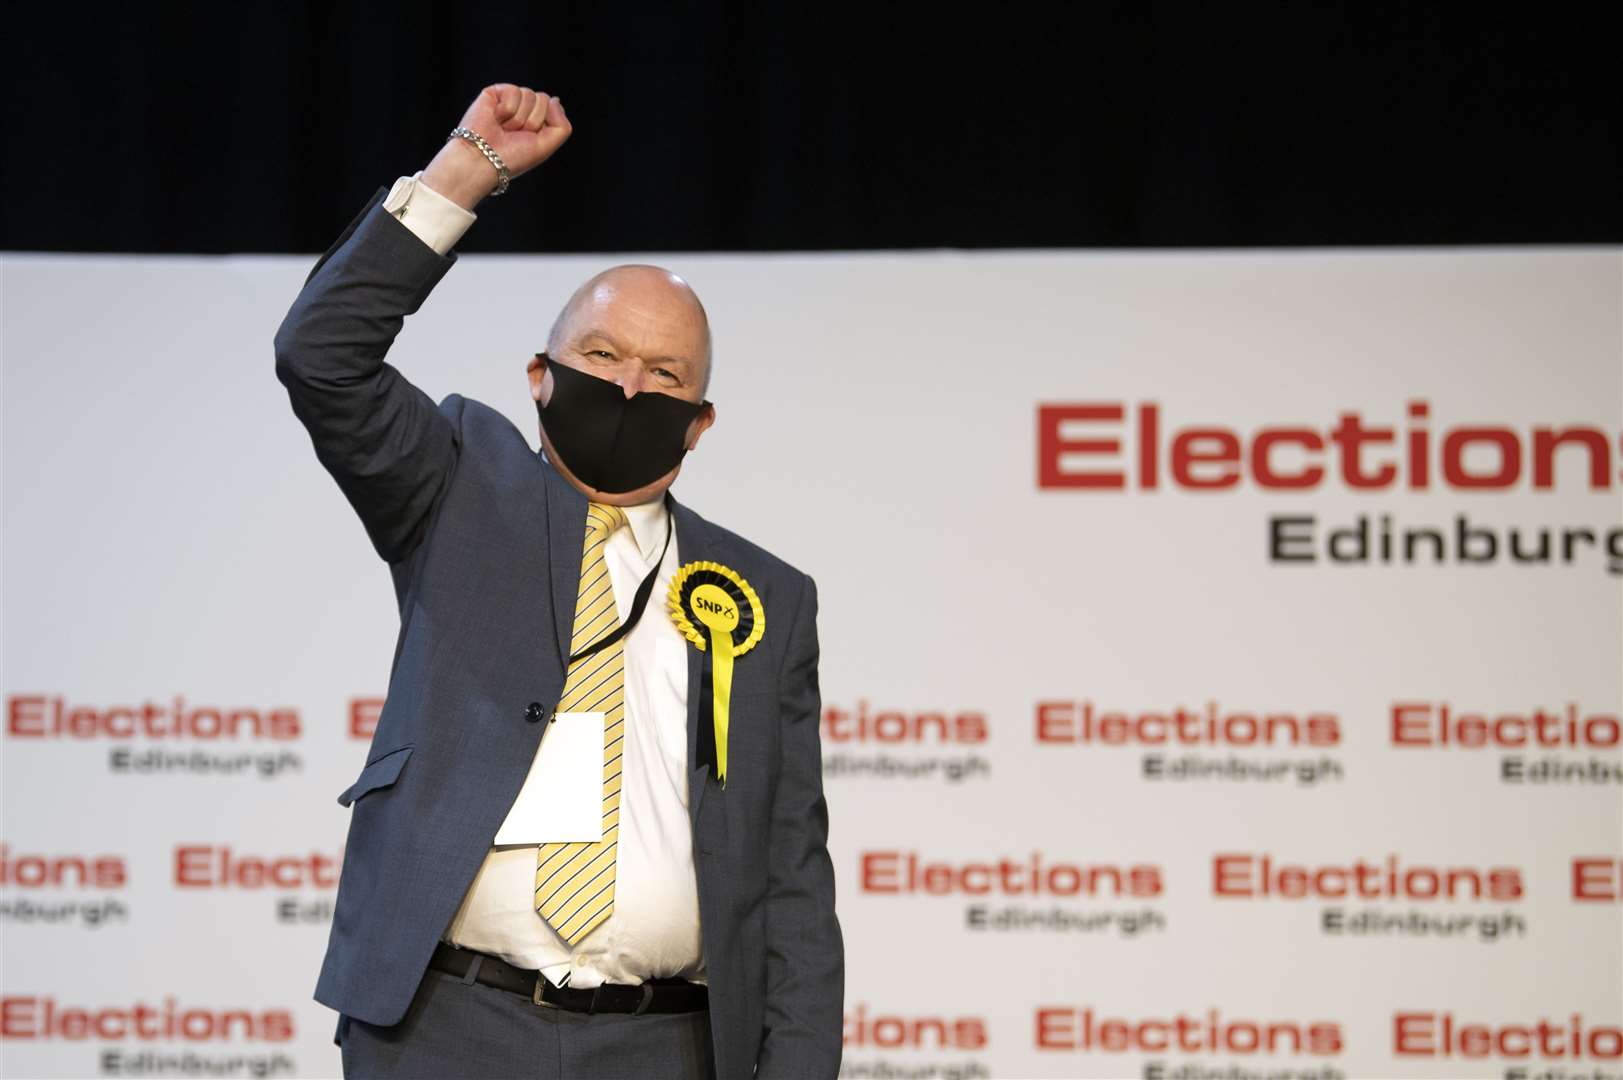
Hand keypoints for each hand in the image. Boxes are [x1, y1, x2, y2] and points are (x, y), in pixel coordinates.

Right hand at [422, 83, 571, 209]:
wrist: (483, 159)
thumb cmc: (512, 157)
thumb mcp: (546, 146)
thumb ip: (562, 126)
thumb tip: (555, 99)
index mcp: (537, 121)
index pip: (553, 107)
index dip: (544, 125)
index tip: (528, 139)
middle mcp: (524, 109)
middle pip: (543, 99)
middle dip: (532, 121)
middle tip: (514, 135)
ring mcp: (510, 99)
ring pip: (530, 95)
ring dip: (518, 118)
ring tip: (504, 129)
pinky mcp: (495, 92)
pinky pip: (514, 91)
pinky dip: (507, 110)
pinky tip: (496, 119)